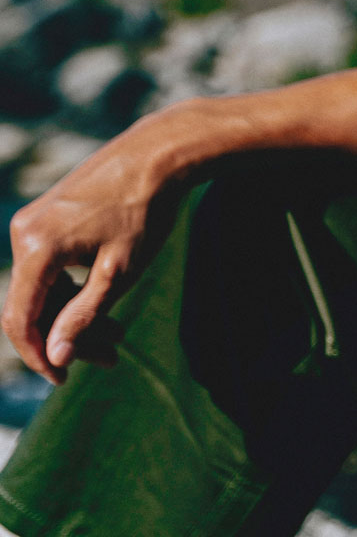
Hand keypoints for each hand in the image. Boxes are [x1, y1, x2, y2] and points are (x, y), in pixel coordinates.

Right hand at [3, 118, 180, 382]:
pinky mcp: (46, 219)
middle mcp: (23, 234)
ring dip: (73, 315)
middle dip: (67, 336)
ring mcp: (31, 224)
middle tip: (111, 357)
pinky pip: (49, 268)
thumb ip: (85, 315)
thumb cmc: (145, 213)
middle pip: (33, 305)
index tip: (63, 379)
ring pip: (43, 288)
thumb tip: (57, 356)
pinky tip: (106, 303)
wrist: (156, 156)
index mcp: (36, 249)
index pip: (19, 319)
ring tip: (116, 334)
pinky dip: (73, 290)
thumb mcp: (120, 272)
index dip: (38, 355)